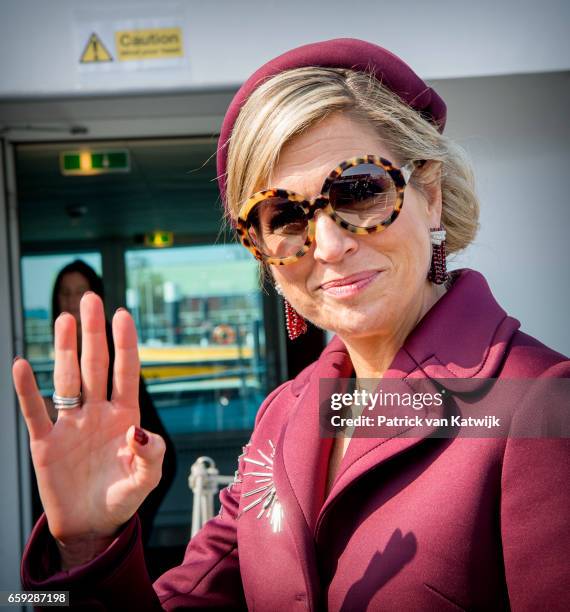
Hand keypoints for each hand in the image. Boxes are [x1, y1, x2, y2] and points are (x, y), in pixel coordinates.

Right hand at [12, 293, 164, 565]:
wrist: (91, 525)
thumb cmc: (121, 497)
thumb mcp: (145, 480)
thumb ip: (150, 456)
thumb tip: (139, 431)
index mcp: (125, 416)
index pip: (126, 372)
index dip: (125, 344)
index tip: (123, 314)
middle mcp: (97, 412)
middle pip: (95, 365)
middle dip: (94, 333)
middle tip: (90, 299)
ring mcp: (71, 424)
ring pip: (67, 379)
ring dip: (65, 350)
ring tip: (64, 319)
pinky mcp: (46, 442)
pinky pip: (35, 411)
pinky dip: (27, 390)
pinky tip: (22, 364)